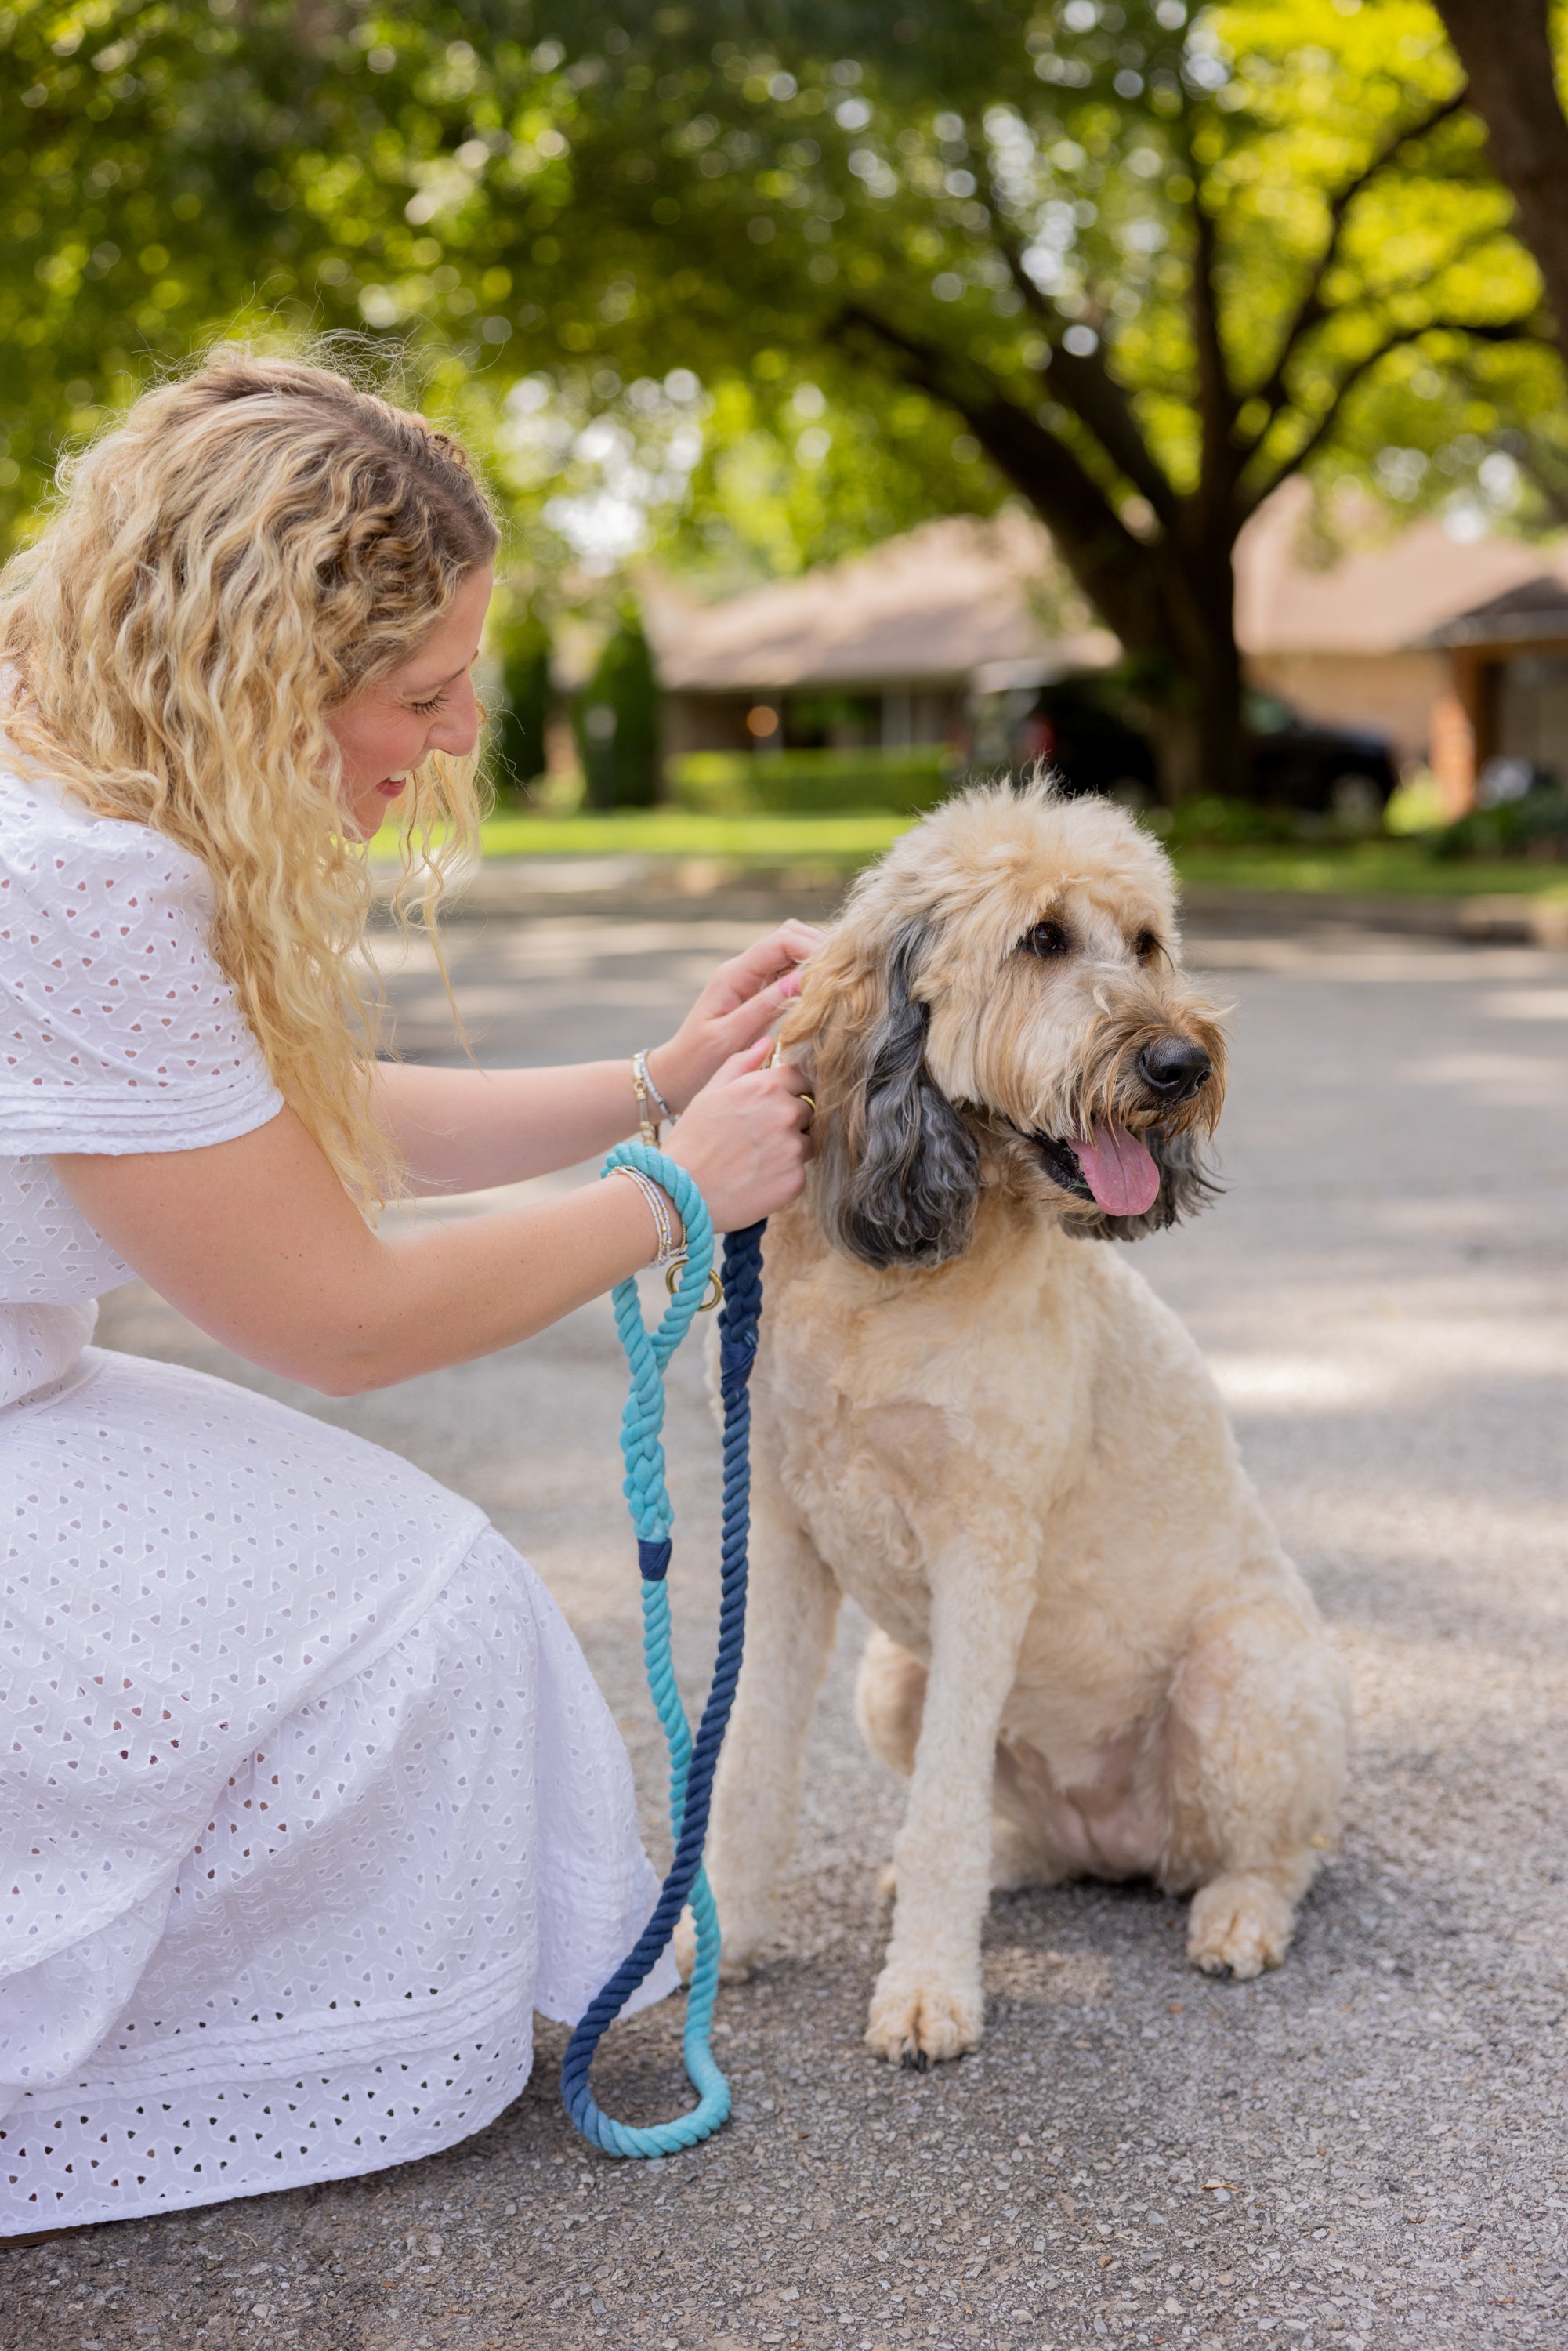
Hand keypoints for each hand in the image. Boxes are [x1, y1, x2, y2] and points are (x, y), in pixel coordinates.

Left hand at [647, 920, 822, 1113]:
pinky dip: (808, 978)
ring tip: (837, 986)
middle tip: (842, 977)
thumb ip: (765, 1007)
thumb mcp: (730, 1037)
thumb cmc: (697, 1062)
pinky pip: (788, 973)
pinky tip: (822, 997)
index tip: (835, 973)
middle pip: (789, 936)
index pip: (782, 940)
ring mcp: (751, 980)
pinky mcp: (758, 994)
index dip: (813, 948)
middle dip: (819, 948)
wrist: (675, 1076)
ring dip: (816, 962)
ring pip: (791, 951)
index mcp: (734, 974)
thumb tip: (804, 980)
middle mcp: (743, 970)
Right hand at [662, 1036, 813, 1231]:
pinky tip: (757, 1179)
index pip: (800, 1078)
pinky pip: (801, 1172)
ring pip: (808, 1142)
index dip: (788, 1091)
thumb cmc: (691, 1140)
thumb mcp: (709, 1092)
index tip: (772, 1106)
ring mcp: (793, 1148)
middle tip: (759, 1137)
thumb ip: (741, 1063)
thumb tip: (767, 1042)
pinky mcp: (795, 1181)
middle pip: (808, 1110)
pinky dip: (784, 1175)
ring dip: (791, 1148)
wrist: (679, 1193)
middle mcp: (785, 1114)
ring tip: (756, 1159)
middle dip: (790, 1120)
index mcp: (765, 1086)